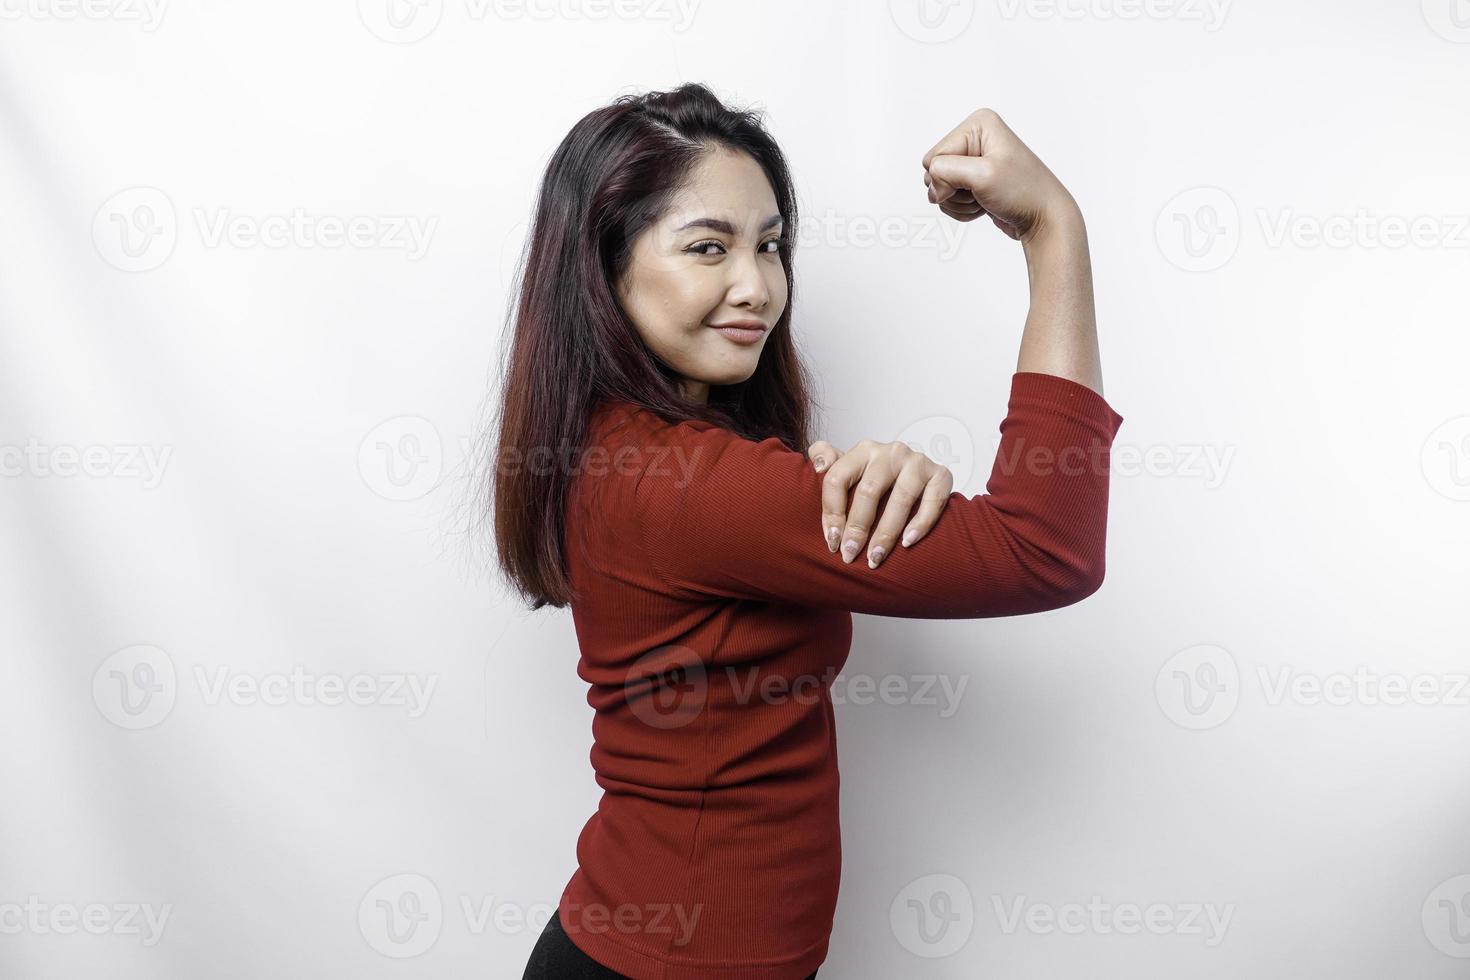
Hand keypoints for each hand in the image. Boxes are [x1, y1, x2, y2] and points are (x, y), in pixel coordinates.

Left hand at [806, 439, 954, 567]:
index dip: (831, 513)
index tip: (832, 541)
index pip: (837, 478)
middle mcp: (890, 452)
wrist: (918, 477)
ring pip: (901, 498)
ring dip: (887, 533)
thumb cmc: (876, 479)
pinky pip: (933, 501)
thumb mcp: (848, 465)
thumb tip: (818, 467)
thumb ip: (825, 458)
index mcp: (863, 450)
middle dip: (857, 528)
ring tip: (875, 557)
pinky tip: (908, 542)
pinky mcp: (941, 475)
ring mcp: (917, 462)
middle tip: (850, 554)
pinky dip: (921, 523)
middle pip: (868, 491)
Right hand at [921, 107, 1079, 242]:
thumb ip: (945, 172)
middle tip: (981, 191)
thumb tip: (932, 188)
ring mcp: (975, 161)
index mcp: (978, 124)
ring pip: (940, 188)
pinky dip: (963, 209)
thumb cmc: (1025, 192)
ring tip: (986, 198)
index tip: (976, 183)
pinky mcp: (975, 181)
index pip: (934, 156)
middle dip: (953, 190)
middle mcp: (976, 138)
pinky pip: (950, 198)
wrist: (1044, 218)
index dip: (947, 178)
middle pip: (934, 171)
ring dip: (959, 202)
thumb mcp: (983, 175)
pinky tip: (984, 205)